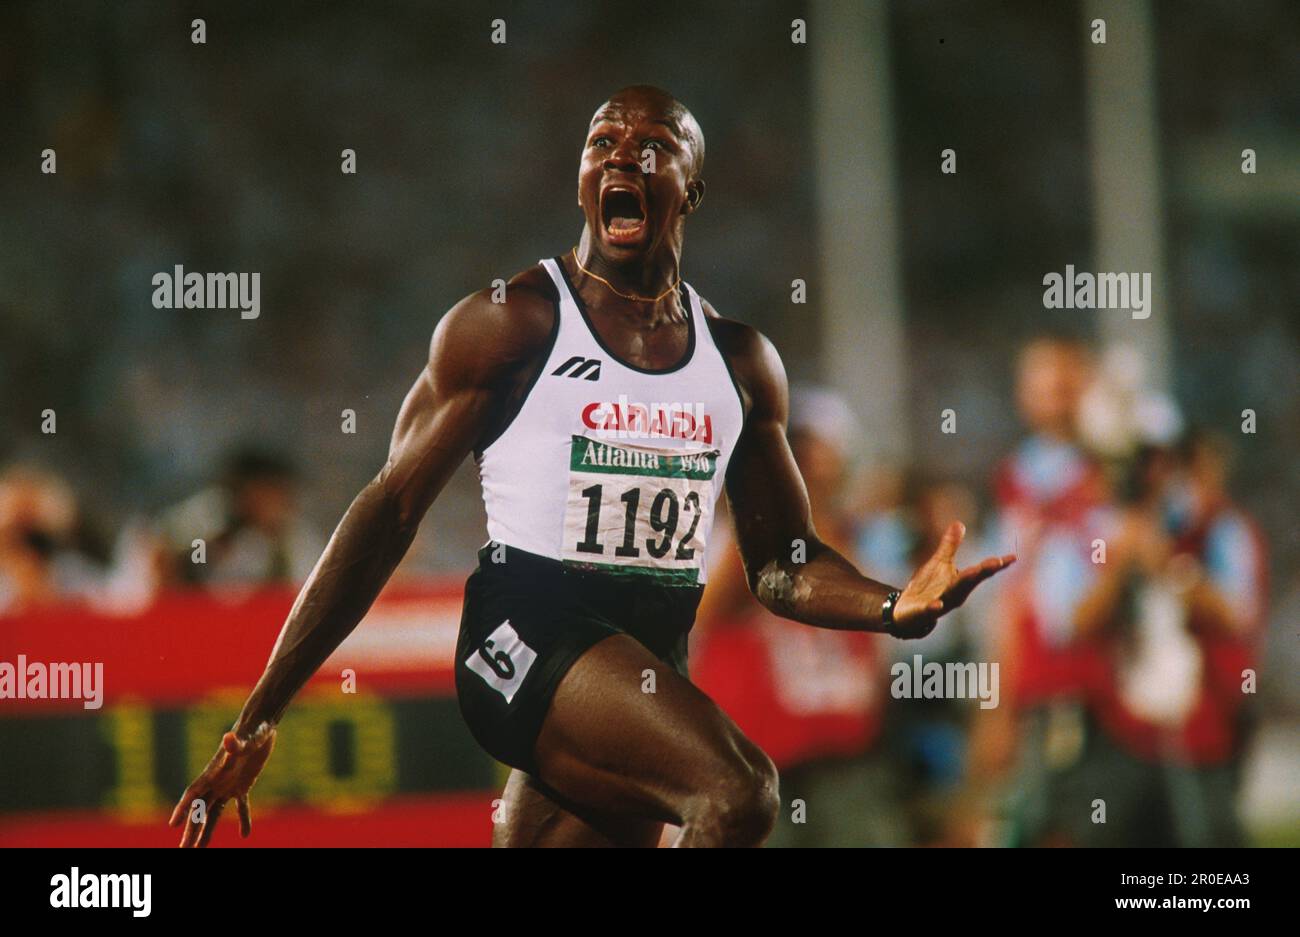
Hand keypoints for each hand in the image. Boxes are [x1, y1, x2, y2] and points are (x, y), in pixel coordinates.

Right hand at [169, 722, 276, 846]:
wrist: (262, 722)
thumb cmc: (253, 729)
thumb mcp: (247, 738)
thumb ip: (237, 743)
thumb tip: (228, 738)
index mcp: (214, 772)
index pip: (194, 793)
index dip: (183, 808)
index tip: (173, 824)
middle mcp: (217, 780)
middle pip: (200, 810)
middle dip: (191, 830)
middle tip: (185, 849)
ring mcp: (228, 783)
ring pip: (213, 812)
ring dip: (207, 830)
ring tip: (199, 849)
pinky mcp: (243, 784)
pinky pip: (240, 806)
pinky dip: (242, 819)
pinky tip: (245, 835)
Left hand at [890, 522, 1014, 638]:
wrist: (906, 612)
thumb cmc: (927, 587)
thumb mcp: (938, 563)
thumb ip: (949, 546)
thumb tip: (959, 523)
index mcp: (961, 582)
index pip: (981, 571)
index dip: (996, 564)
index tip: (1013, 557)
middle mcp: (955, 594)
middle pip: (970, 581)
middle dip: (983, 571)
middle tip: (998, 561)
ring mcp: (940, 603)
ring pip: (953, 594)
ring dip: (963, 583)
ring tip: (974, 571)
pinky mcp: (924, 612)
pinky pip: (930, 610)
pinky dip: (934, 607)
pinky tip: (937, 605)